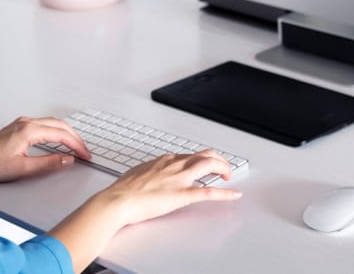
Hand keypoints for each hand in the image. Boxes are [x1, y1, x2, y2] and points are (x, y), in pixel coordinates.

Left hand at [0, 116, 90, 181]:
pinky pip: (44, 124)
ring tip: (76, 146)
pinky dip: (57, 131)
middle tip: (85, 151)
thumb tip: (68, 159)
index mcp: (29, 131)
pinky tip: (59, 139)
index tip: (85, 155)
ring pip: (53, 122)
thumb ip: (48, 163)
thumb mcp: (23, 169)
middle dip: (75, 137)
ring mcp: (23, 122)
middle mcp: (27, 122)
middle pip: (60, 124)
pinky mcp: (19, 125)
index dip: (76, 145)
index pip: (61, 134)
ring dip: (67, 133)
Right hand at [102, 149, 241, 224]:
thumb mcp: (139, 172)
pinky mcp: (182, 195)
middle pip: (204, 154)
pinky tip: (234, 194)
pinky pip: (208, 192)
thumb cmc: (124, 189)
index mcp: (165, 160)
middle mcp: (175, 165)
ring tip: (228, 175)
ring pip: (209, 165)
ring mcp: (179, 179)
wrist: (119, 199)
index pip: (190, 154)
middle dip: (218, 159)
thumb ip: (150, 171)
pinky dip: (225, 193)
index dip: (202, 158)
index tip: (206, 164)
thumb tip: (151, 174)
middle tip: (223, 168)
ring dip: (223, 168)